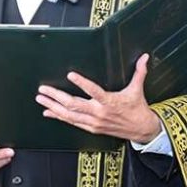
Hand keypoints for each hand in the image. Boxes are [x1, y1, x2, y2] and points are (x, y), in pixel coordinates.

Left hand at [36, 54, 160, 142]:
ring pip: (70, 115)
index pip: (93, 90)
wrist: (141, 129)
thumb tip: (144, 57)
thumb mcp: (137, 89)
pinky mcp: (92, 128)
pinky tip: (49, 112)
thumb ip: (139, 72)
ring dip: (54, 107)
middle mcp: (99, 112)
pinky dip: (59, 117)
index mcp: (110, 101)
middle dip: (56, 96)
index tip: (71, 75)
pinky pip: (72, 122)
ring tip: (42, 99)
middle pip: (74, 104)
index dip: (82, 83)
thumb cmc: (138, 109)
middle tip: (44, 89)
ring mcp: (94, 122)